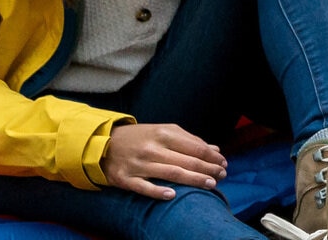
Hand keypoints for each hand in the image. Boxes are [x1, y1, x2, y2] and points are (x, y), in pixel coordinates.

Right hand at [100, 122, 227, 198]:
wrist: (104, 143)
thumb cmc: (140, 138)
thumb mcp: (163, 132)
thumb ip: (188, 140)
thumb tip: (214, 149)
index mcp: (164, 133)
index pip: (193, 145)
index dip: (210, 156)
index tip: (223, 163)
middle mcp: (153, 148)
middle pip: (186, 160)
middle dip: (207, 169)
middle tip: (222, 175)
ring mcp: (140, 164)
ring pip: (171, 173)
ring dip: (193, 179)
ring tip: (210, 185)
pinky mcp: (126, 178)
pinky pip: (144, 187)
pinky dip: (158, 191)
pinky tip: (173, 195)